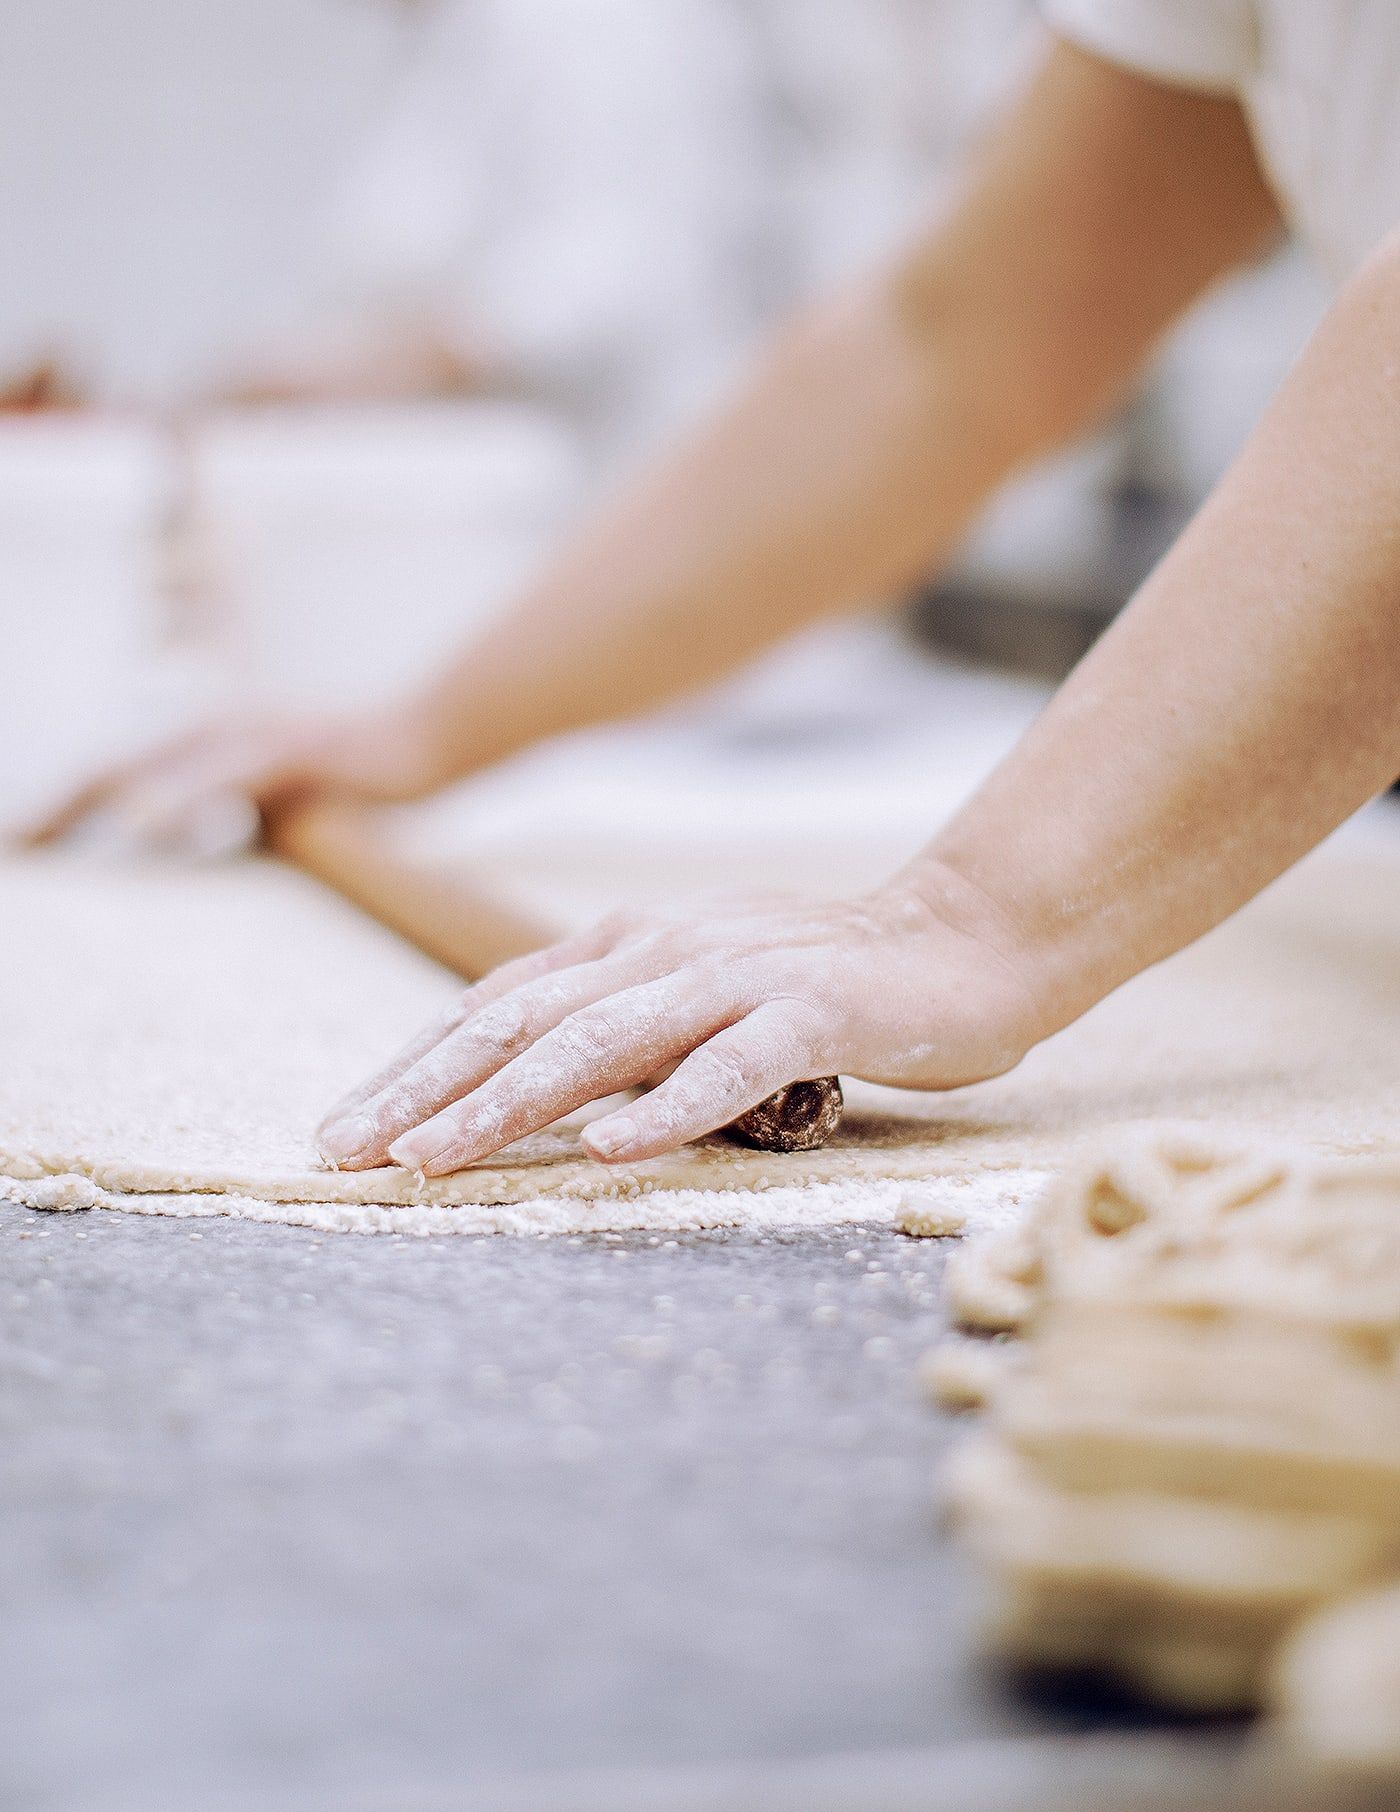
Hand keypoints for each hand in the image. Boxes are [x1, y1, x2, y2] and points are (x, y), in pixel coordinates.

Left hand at [14, 704, 445, 851]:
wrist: (427, 738)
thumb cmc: (356, 776)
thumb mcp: (283, 798)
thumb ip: (234, 818)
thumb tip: (190, 851)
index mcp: (209, 739)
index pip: (119, 769)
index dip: (65, 804)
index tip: (23, 845)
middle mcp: (218, 725)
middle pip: (116, 763)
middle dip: (58, 804)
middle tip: (14, 844)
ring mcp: (253, 734)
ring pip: (155, 765)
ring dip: (93, 799)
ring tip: (43, 832)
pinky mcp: (291, 751)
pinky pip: (223, 777)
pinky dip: (179, 799)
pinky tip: (142, 823)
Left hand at [316, 872, 1044, 1174]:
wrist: (964, 938)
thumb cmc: (824, 982)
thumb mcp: (699, 990)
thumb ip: (620, 1020)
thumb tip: (521, 1077)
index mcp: (631, 944)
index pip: (498, 1003)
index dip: (414, 1063)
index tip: (346, 1126)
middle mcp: (667, 948)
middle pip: (523, 1021)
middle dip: (425, 1088)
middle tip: (347, 1152)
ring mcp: (737, 975)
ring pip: (602, 1040)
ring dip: (509, 1102)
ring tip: (434, 1159)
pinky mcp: (814, 1010)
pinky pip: (730, 1065)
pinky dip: (666, 1106)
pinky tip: (611, 1154)